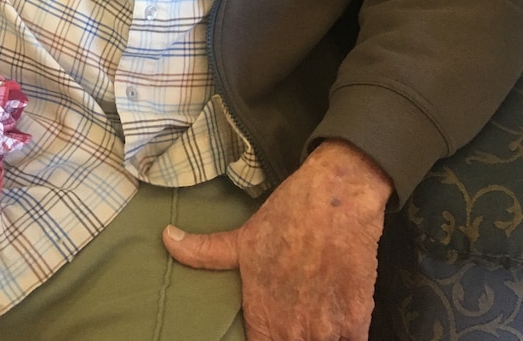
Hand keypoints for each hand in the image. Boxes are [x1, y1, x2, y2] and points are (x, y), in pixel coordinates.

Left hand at [163, 139, 392, 340]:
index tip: (270, 331)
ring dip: (315, 336)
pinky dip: (344, 337)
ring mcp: (326, 329)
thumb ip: (203, 252)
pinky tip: (338, 324)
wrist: (336, 196)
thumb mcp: (241, 237)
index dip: (263, 340)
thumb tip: (166, 238)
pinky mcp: (356, 322)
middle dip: (289, 336)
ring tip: (312, 319)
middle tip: (291, 321)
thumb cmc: (286, 215)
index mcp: (262, 316)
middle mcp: (292, 329)